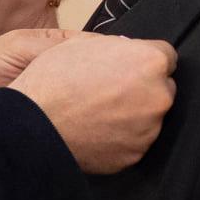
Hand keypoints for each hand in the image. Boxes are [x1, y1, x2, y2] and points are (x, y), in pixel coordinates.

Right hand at [9, 32, 176, 173]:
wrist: (33, 125)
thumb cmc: (53, 81)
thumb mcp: (84, 44)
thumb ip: (119, 47)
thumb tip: (130, 52)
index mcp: (150, 62)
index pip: (166, 56)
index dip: (143, 60)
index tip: (128, 66)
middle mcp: (158, 96)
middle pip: (161, 89)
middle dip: (142, 88)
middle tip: (109, 90)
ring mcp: (149, 129)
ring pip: (148, 118)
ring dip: (132, 114)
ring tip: (97, 112)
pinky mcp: (135, 155)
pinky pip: (133, 142)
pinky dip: (120, 137)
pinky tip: (95, 130)